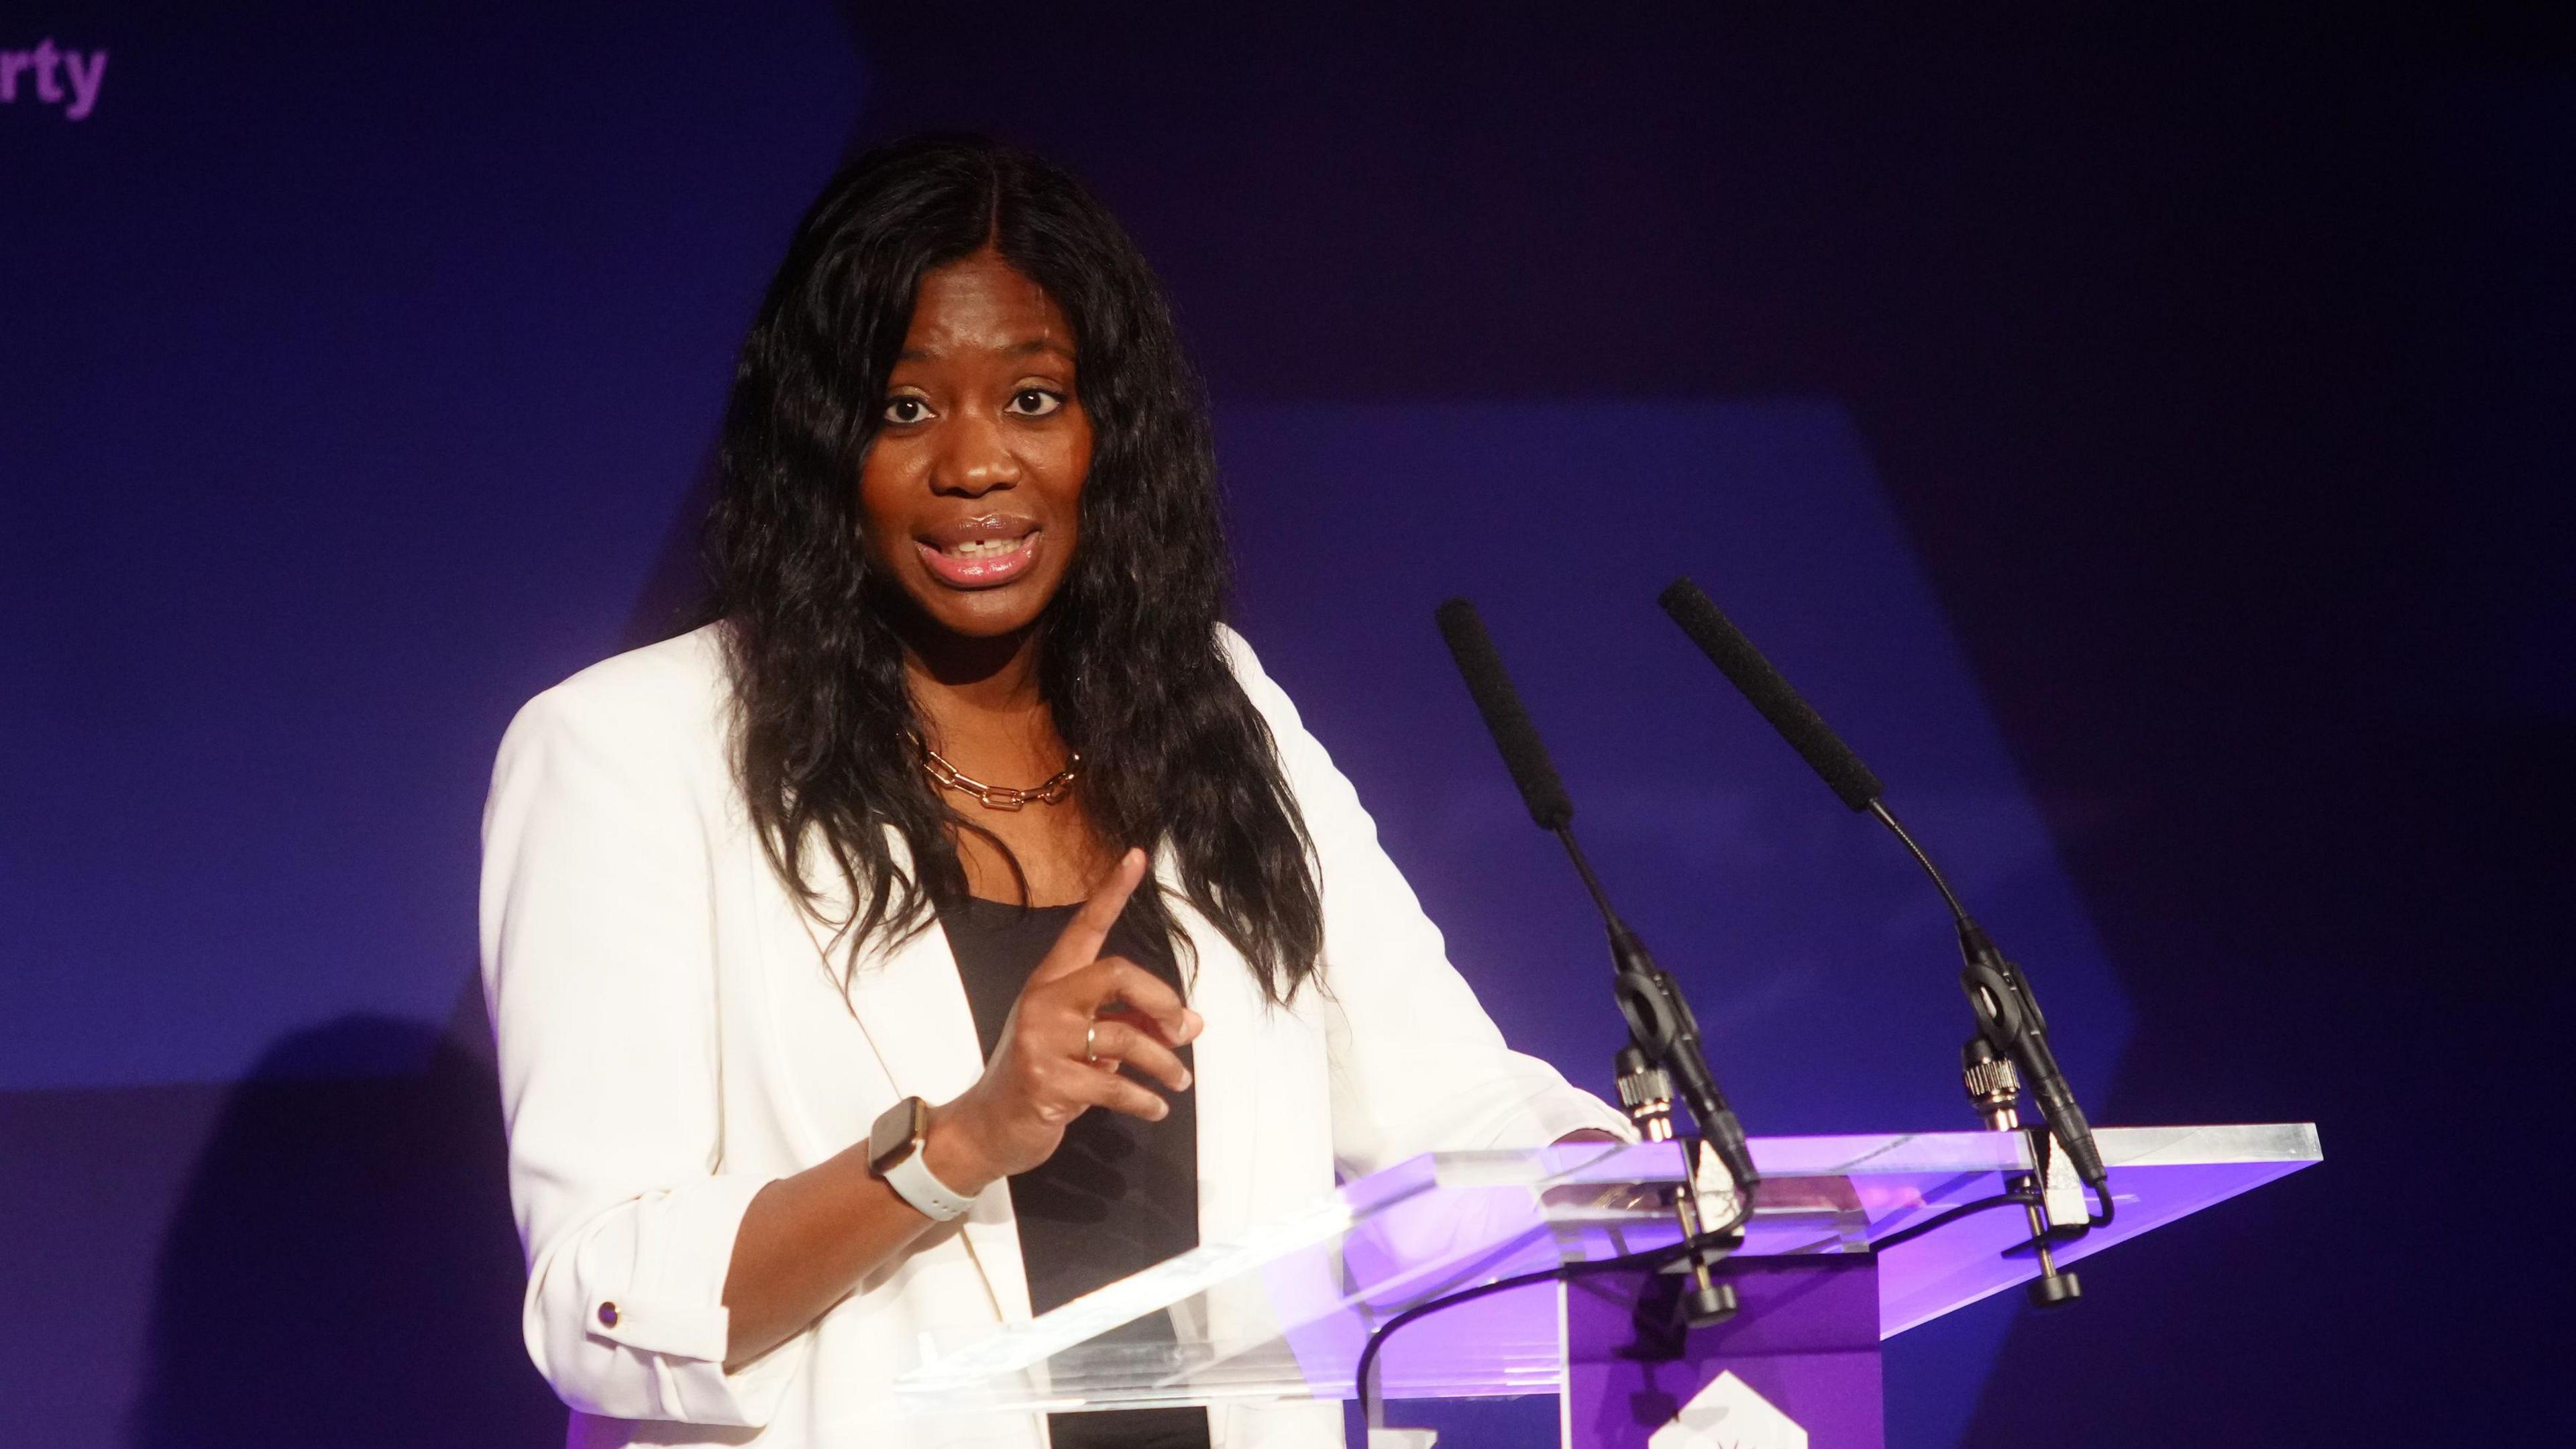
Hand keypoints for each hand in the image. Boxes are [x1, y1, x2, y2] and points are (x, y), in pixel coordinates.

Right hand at [923, 849, 1202, 1194]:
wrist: (988, 1126)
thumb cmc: (1043, 1075)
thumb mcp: (1086, 1043)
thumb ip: (1134, 1025)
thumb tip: (1192, 1023)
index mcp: (1053, 981)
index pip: (1086, 926)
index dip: (1113, 891)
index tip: (1137, 856)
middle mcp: (1044, 1000)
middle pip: (1117, 974)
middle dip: (1162, 1002)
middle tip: (1182, 1033)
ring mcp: (1041, 1039)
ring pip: (1124, 1037)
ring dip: (1164, 1064)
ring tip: (1178, 1081)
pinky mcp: (1045, 1081)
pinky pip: (1113, 1086)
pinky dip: (1145, 1100)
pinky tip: (1156, 1109)